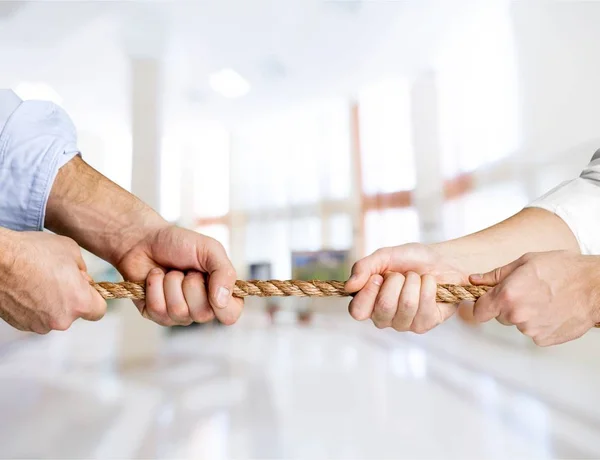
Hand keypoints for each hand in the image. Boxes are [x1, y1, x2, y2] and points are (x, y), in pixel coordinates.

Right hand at [0, 230, 105, 332]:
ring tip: (38, 281)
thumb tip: (83, 279)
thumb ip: (83, 270)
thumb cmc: (33, 252)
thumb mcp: (71, 251)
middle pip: (74, 313)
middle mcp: (62, 319)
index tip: (85, 288)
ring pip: (54, 315)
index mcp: (80, 302)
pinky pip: (36, 317)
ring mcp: (39, 325)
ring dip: (51, 303)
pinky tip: (26, 289)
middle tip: (57, 279)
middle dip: (70, 298)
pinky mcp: (21, 325)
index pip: (98, 311)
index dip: (93, 298)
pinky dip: (34, 307)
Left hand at [116, 225, 242, 325]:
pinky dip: (154, 286)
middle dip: (191, 284)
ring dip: (171, 283)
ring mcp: (178, 314)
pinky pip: (157, 310)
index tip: (209, 279)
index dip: (222, 303)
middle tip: (187, 270)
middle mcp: (201, 308)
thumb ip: (225, 272)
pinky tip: (155, 276)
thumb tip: (222, 301)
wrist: (145, 239)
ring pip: (179, 311)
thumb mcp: (210, 249)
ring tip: (170, 271)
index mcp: (220, 294)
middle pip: (203, 314)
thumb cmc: (180, 244)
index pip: (230, 315)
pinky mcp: (155, 314)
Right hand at [345, 243, 468, 332]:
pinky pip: (425, 306)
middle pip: (384, 306)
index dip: (367, 294)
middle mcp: (383, 317)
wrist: (441, 260)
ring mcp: (403, 324)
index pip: (357, 311)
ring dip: (414, 282)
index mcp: (368, 302)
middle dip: (396, 281)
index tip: (379, 276)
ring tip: (417, 278)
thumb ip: (363, 268)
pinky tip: (430, 285)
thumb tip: (349, 286)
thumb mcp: (384, 256)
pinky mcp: (424, 325)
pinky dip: (429, 287)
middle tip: (402, 274)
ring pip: (407, 305)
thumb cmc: (410, 259)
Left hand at [470, 251, 599, 345]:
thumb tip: (475, 279)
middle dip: (507, 306)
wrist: (594, 286)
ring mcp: (531, 330)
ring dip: (525, 315)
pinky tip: (551, 310)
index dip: (482, 306)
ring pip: (517, 324)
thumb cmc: (563, 270)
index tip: (488, 302)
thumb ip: (496, 275)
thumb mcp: (525, 262)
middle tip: (527, 292)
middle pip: (499, 317)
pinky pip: (533, 333)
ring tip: (544, 299)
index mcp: (507, 295)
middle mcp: (516, 316)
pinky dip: (539, 324)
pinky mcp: (545, 340)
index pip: (479, 312)